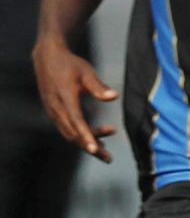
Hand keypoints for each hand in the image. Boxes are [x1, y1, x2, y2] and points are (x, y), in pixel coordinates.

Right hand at [33, 37, 116, 160]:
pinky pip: (66, 129)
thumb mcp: (86, 72)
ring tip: (105, 152)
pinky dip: (80, 136)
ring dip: (86, 143)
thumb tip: (114, 97)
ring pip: (69, 134)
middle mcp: (56, 107)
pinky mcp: (54, 112)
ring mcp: (53, 111)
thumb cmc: (70, 64)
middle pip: (72, 133)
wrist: (48, 58)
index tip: (94, 149)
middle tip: (108, 158)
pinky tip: (96, 140)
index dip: (86, 135)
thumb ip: (99, 86)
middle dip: (90, 147)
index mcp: (64, 97)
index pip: (76, 120)